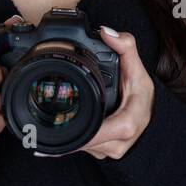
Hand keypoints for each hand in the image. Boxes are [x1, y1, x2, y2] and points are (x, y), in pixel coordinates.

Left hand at [35, 25, 153, 159]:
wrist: (151, 116)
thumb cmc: (143, 96)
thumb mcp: (138, 70)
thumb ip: (126, 48)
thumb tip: (107, 33)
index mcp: (125, 125)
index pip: (99, 132)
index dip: (79, 132)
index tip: (57, 124)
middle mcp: (117, 143)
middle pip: (83, 142)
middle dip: (62, 132)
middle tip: (34, 128)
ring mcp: (109, 150)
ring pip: (80, 147)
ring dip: (64, 137)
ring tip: (40, 129)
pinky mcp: (102, 152)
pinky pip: (82, 148)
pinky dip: (69, 140)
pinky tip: (51, 138)